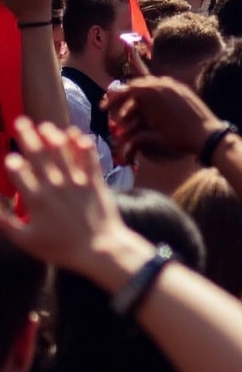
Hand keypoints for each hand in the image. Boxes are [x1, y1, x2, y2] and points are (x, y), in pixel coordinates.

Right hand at [0, 119, 143, 278]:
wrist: (102, 249)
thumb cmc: (61, 248)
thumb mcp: (26, 240)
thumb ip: (5, 222)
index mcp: (37, 200)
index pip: (19, 173)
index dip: (12, 161)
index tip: (8, 155)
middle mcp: (56, 186)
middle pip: (40, 156)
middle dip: (28, 136)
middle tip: (21, 121)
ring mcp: (78, 182)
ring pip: (64, 152)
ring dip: (54, 136)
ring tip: (45, 125)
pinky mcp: (96, 182)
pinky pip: (88, 159)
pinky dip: (82, 145)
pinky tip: (76, 134)